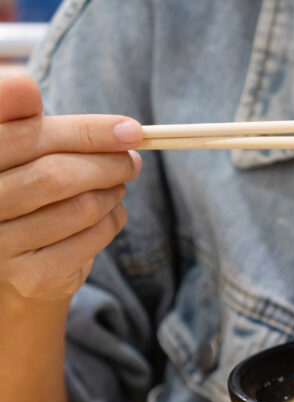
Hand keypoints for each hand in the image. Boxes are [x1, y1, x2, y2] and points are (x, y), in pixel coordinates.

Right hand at [0, 75, 141, 303]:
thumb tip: (29, 87)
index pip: (24, 135)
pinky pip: (93, 237)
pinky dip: (113, 219)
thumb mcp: (18, 154)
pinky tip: (109, 212)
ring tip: (118, 184)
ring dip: (112, 191)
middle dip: (109, 162)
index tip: (130, 128)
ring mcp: (1, 244)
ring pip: (81, 207)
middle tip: (134, 159)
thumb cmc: (21, 193)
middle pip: (56, 174)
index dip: (83, 130)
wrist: (14, 268)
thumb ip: (21, 121)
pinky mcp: (34, 275)